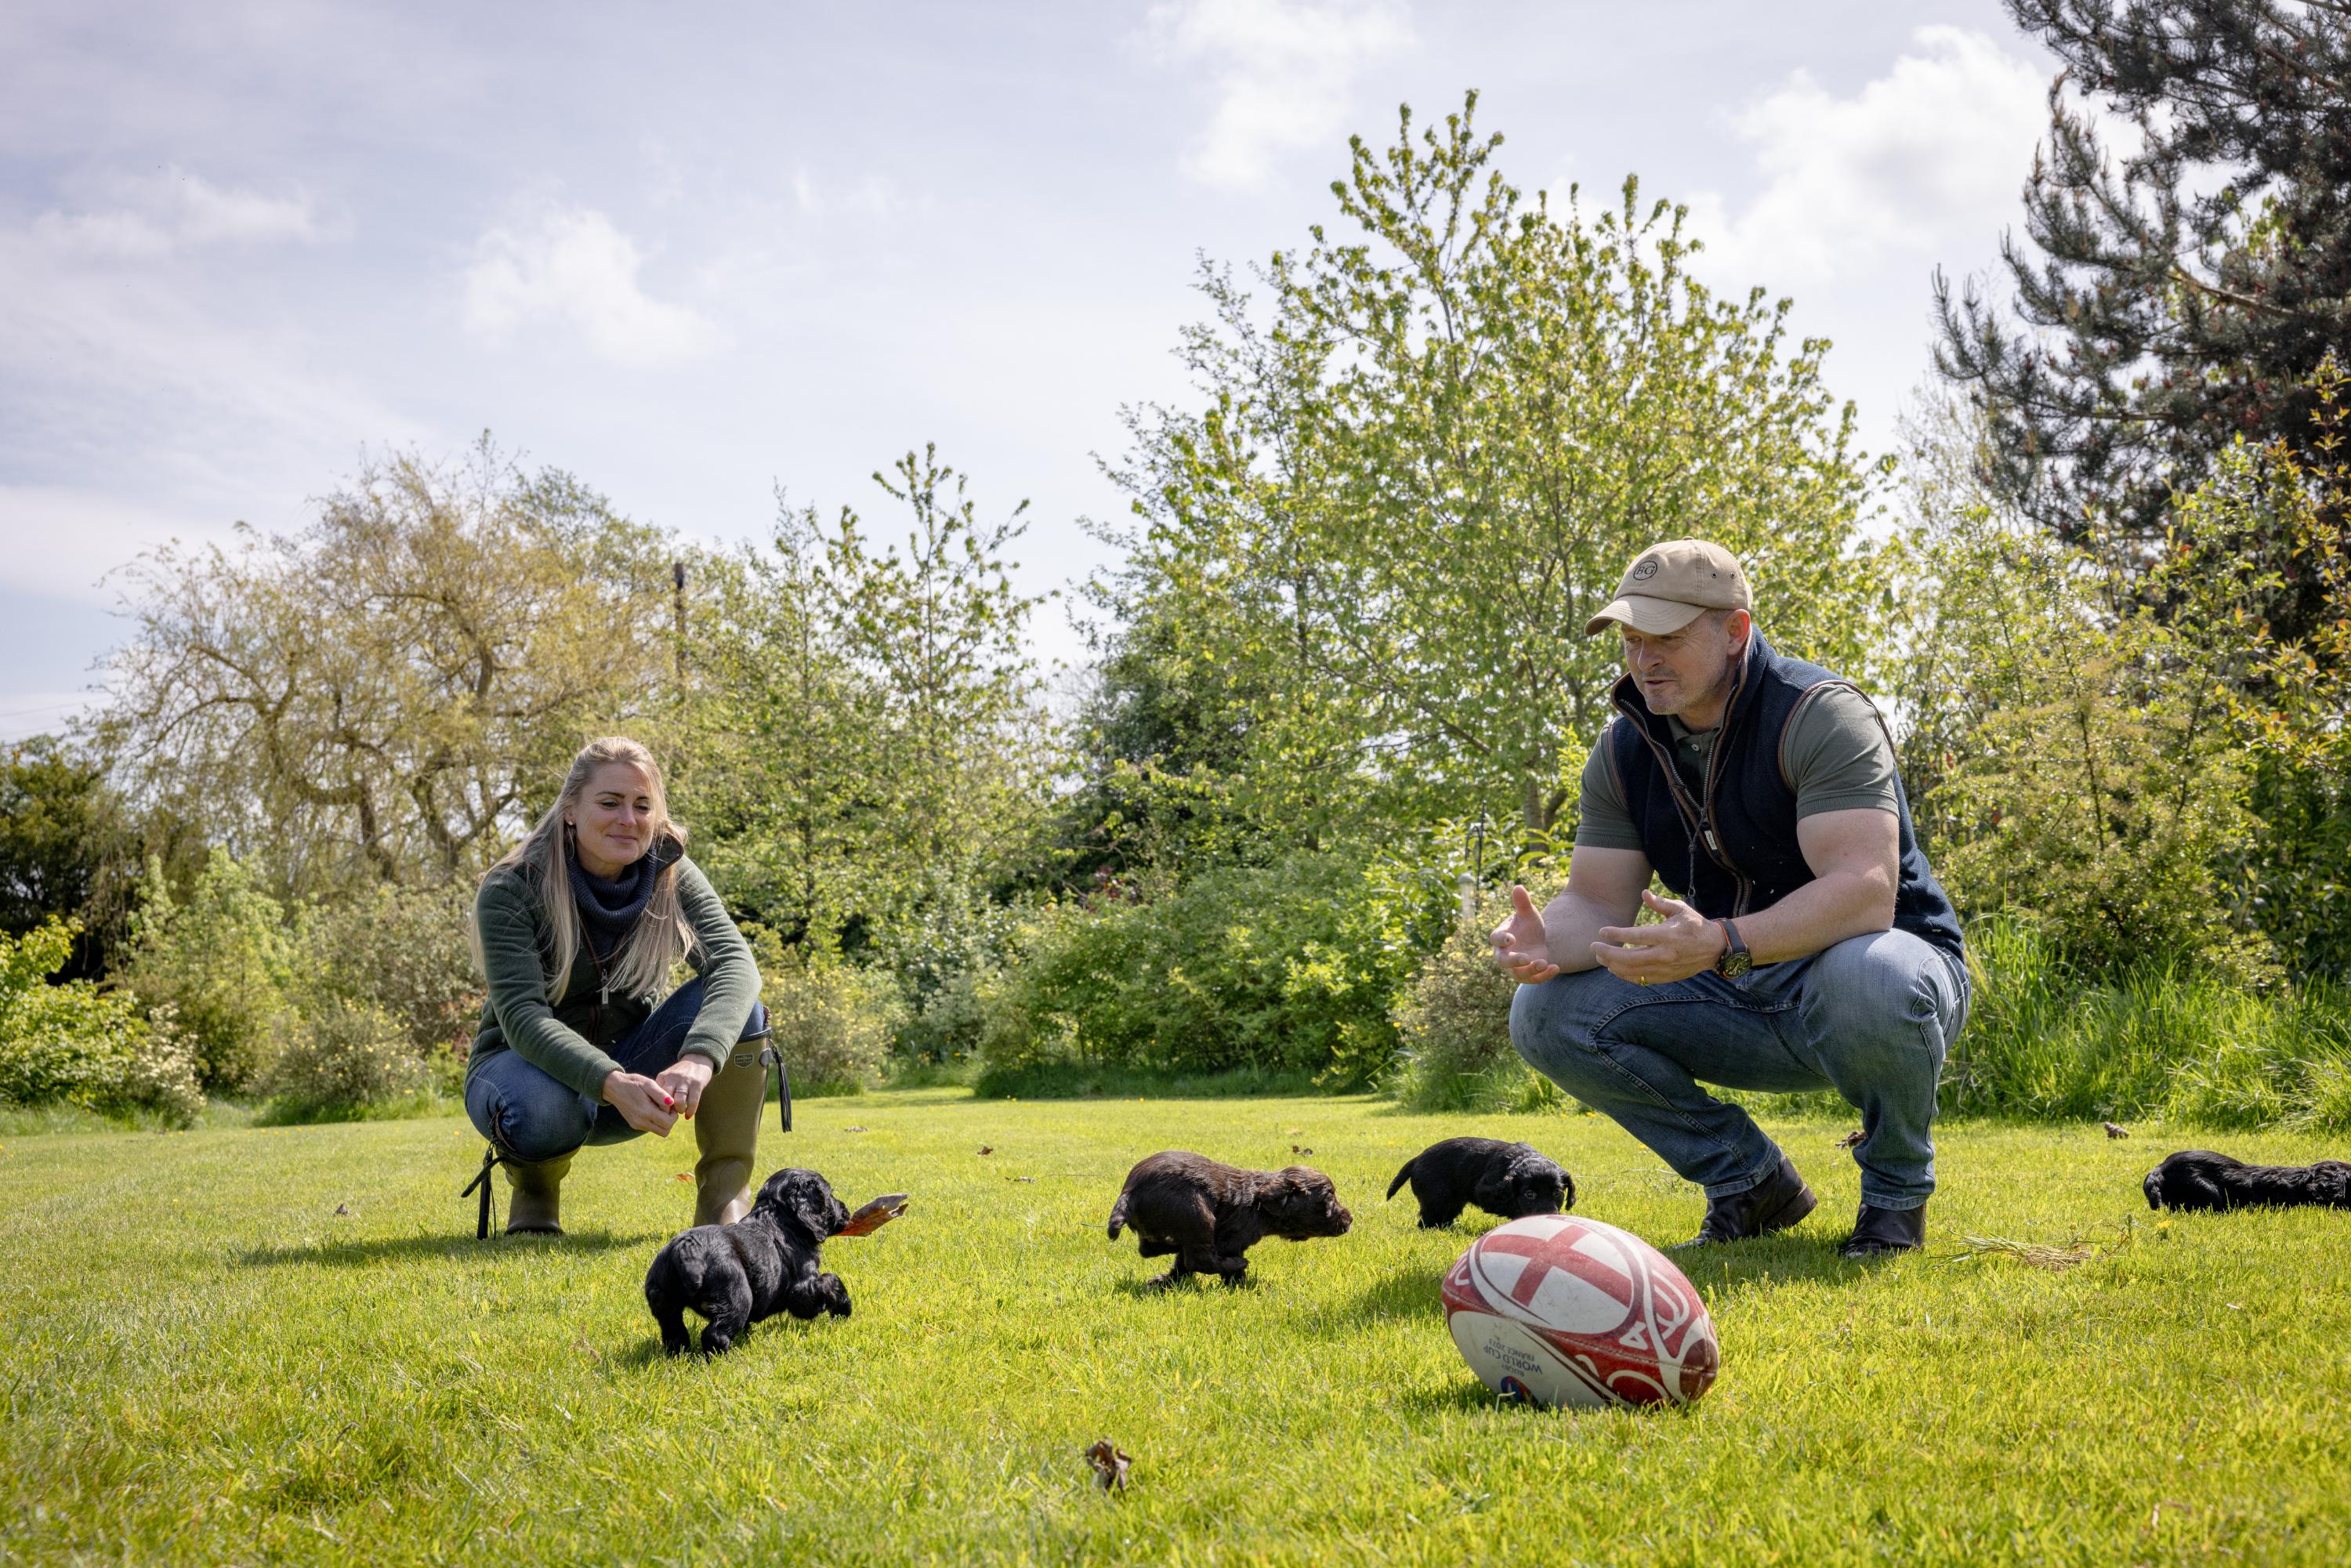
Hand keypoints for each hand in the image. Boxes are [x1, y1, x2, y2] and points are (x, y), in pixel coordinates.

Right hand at [602, 1070, 678, 1135]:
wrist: (614, 1087)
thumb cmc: (633, 1083)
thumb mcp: (648, 1083)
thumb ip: (660, 1094)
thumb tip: (672, 1102)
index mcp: (645, 1112)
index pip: (668, 1123)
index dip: (673, 1114)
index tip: (670, 1104)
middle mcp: (640, 1122)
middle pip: (665, 1131)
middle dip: (670, 1120)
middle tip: (666, 1107)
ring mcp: (637, 1125)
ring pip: (659, 1131)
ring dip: (663, 1122)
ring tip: (659, 1107)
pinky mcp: (634, 1125)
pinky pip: (651, 1128)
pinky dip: (656, 1121)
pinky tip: (652, 1109)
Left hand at [655, 1055, 715, 1117]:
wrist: (698, 1059)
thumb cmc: (680, 1074)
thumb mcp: (667, 1078)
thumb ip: (661, 1090)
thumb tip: (655, 1109)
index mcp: (663, 1077)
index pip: (656, 1096)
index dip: (658, 1107)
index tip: (660, 1112)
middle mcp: (673, 1078)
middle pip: (666, 1099)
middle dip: (667, 1110)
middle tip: (670, 1115)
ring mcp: (685, 1080)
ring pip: (679, 1101)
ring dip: (679, 1110)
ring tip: (681, 1111)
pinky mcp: (697, 1084)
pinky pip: (693, 1101)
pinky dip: (690, 1111)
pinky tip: (688, 1115)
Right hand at [1490, 884, 1560, 983]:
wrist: (1538, 940)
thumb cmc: (1529, 925)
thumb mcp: (1529, 914)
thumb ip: (1522, 903)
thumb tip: (1518, 887)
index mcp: (1501, 937)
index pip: (1496, 939)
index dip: (1502, 939)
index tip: (1511, 939)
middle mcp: (1504, 954)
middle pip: (1503, 961)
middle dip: (1514, 961)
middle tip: (1526, 958)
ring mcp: (1515, 967)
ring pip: (1518, 974)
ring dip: (1530, 971)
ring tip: (1544, 963)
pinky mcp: (1528, 975)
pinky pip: (1533, 979)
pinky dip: (1544, 976)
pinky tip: (1555, 967)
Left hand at [1593, 891, 1727, 984]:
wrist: (1714, 947)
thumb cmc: (1694, 924)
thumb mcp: (1680, 909)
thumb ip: (1660, 903)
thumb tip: (1643, 893)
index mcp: (1668, 935)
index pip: (1637, 936)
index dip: (1617, 934)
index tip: (1602, 931)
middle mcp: (1666, 954)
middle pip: (1630, 958)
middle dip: (1608, 953)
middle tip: (1593, 947)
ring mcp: (1666, 968)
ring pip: (1634, 971)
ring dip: (1613, 965)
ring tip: (1600, 958)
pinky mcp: (1667, 977)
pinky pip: (1642, 979)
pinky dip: (1625, 975)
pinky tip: (1614, 969)